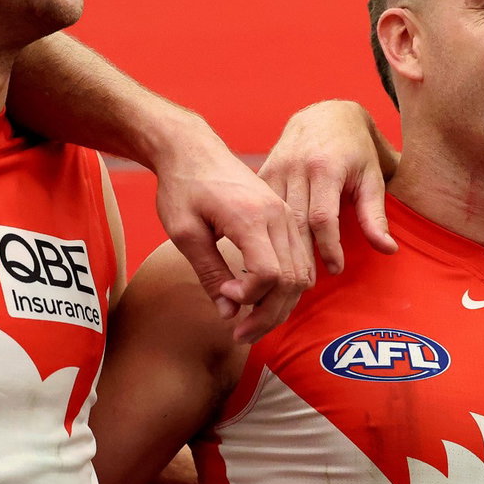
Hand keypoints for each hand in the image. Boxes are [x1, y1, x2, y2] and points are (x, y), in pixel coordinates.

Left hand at [155, 140, 313, 341]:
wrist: (192, 149)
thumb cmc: (182, 187)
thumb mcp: (184, 233)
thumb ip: (209, 273)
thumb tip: (230, 312)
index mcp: (252, 217)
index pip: (269, 273)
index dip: (250, 296)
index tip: (224, 295)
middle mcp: (278, 215)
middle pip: (292, 279)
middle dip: (269, 314)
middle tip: (240, 334)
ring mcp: (286, 215)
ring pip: (302, 274)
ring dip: (280, 305)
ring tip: (250, 322)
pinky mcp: (285, 217)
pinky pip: (299, 260)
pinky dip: (286, 286)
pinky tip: (261, 298)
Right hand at [259, 101, 395, 275]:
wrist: (325, 114)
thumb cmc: (357, 150)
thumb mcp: (372, 177)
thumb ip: (375, 215)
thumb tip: (388, 250)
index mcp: (326, 167)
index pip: (323, 217)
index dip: (328, 248)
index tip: (336, 270)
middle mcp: (297, 167)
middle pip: (296, 221)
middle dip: (303, 256)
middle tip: (310, 284)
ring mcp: (276, 167)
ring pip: (276, 218)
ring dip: (284, 249)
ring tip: (292, 276)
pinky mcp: (264, 172)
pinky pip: (263, 207)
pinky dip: (268, 231)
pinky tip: (274, 253)